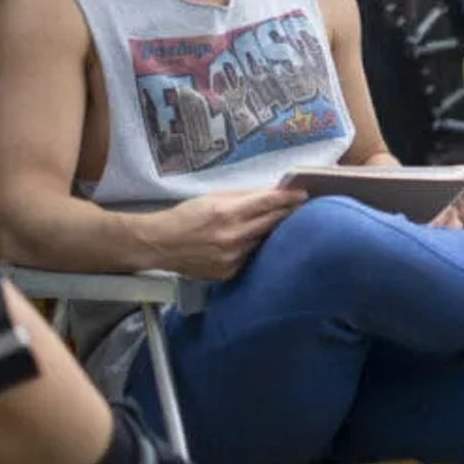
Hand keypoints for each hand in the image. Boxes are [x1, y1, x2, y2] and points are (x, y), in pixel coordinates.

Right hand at [140, 186, 305, 279]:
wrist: (159, 245)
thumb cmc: (186, 217)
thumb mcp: (214, 198)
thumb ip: (245, 196)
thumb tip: (272, 191)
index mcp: (228, 213)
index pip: (268, 203)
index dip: (288, 198)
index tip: (303, 194)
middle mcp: (233, 237)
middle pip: (272, 222)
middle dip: (287, 213)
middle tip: (301, 206)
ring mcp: (232, 258)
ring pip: (263, 241)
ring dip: (272, 232)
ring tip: (280, 222)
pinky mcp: (229, 272)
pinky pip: (250, 256)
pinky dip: (253, 248)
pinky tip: (252, 242)